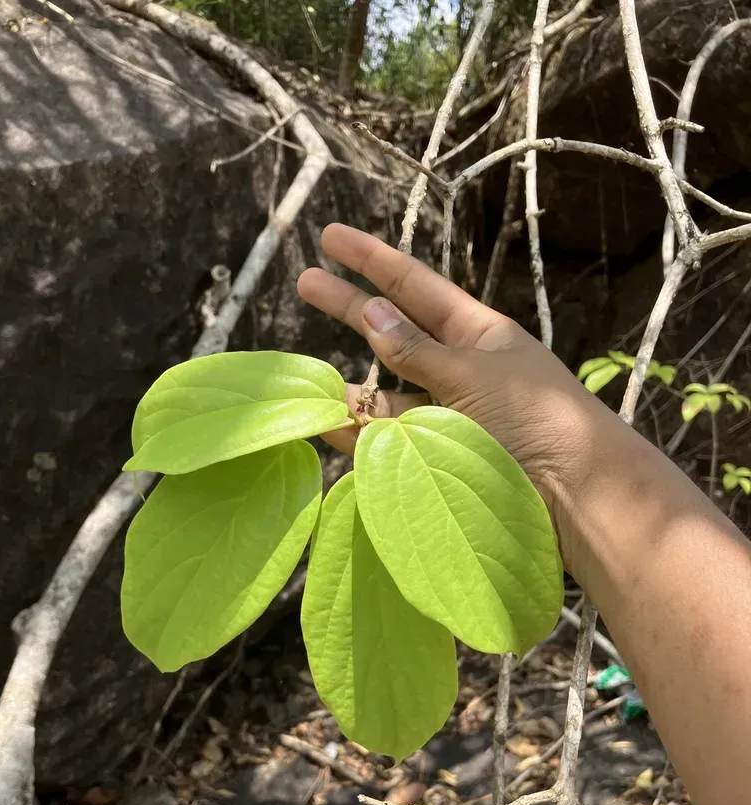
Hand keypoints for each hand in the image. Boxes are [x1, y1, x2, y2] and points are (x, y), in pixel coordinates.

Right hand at [297, 223, 611, 526]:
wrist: (574, 493)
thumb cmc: (536, 418)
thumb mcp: (473, 374)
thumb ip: (416, 350)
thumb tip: (371, 310)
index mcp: (477, 334)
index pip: (415, 286)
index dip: (372, 260)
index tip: (331, 237)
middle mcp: (458, 370)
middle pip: (393, 332)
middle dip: (349, 308)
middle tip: (303, 282)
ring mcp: (447, 415)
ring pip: (389, 394)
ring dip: (352, 387)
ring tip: (308, 383)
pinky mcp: (439, 458)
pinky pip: (392, 440)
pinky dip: (362, 433)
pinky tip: (329, 426)